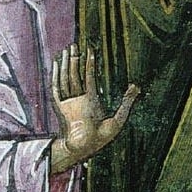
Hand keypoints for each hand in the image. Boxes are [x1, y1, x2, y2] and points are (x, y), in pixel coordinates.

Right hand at [50, 44, 138, 172]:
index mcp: (91, 100)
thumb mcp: (119, 118)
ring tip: (66, 50)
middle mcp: (79, 99)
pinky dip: (55, 76)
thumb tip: (136, 86)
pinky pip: (56, 88)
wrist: (85, 147)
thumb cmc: (101, 138)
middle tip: (73, 45)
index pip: (90, 76)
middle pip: (75, 74)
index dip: (90, 62)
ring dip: (65, 64)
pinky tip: (56, 64)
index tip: (90, 50)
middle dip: (74, 59)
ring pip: (66, 78)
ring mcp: (69, 102)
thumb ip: (127, 102)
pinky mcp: (60, 106)